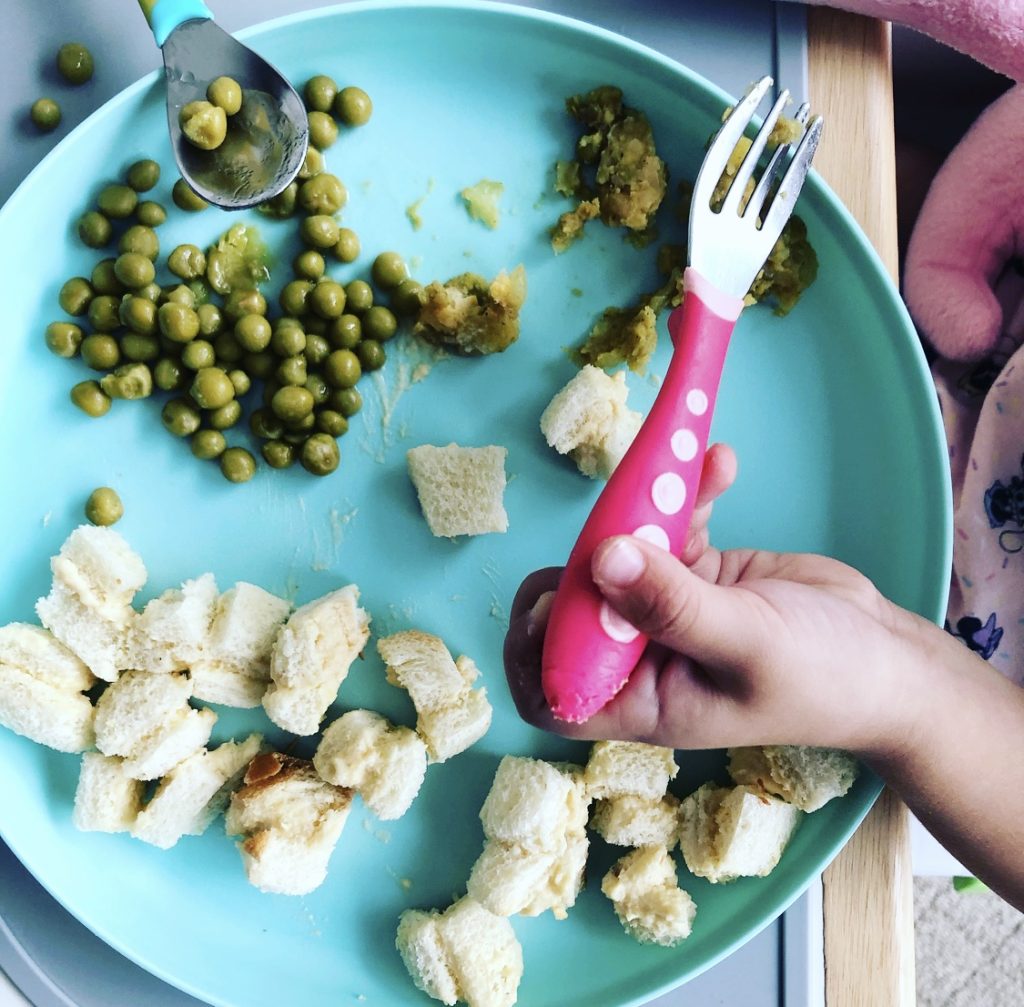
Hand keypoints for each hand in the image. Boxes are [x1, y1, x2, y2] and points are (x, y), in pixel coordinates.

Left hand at [504, 446, 931, 757]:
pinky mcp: (694, 570)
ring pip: (621, 554)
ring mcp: (666, 608)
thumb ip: (672, 605)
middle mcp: (643, 656)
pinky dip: (690, 491)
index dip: (531, 650)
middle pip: (578, 606)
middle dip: (592, 554)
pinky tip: (720, 462)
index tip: (555, 594)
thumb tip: (598, 560)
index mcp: (642, 699)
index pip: (553, 691)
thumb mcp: (747, 643)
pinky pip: (670, 524)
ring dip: (643, 507)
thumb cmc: (824, 676)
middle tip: (625, 518)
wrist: (887, 657)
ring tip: (681, 466)